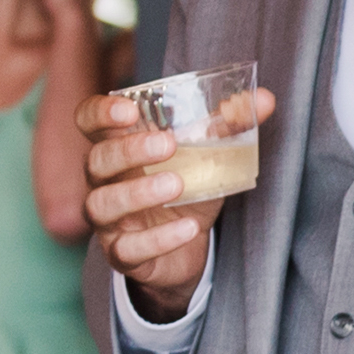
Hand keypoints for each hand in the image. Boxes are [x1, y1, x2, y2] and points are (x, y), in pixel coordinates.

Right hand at [76, 85, 275, 317]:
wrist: (189, 247)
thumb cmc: (188, 189)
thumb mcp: (209, 156)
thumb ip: (230, 126)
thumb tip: (264, 99)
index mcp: (118, 147)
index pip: (89, 121)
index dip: (101, 112)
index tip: (130, 110)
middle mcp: (104, 182)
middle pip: (97, 160)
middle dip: (129, 150)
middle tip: (168, 144)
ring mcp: (110, 221)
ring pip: (103, 204)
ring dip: (137, 192)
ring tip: (177, 184)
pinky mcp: (123, 254)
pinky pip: (128, 249)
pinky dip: (158, 238)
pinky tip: (188, 227)